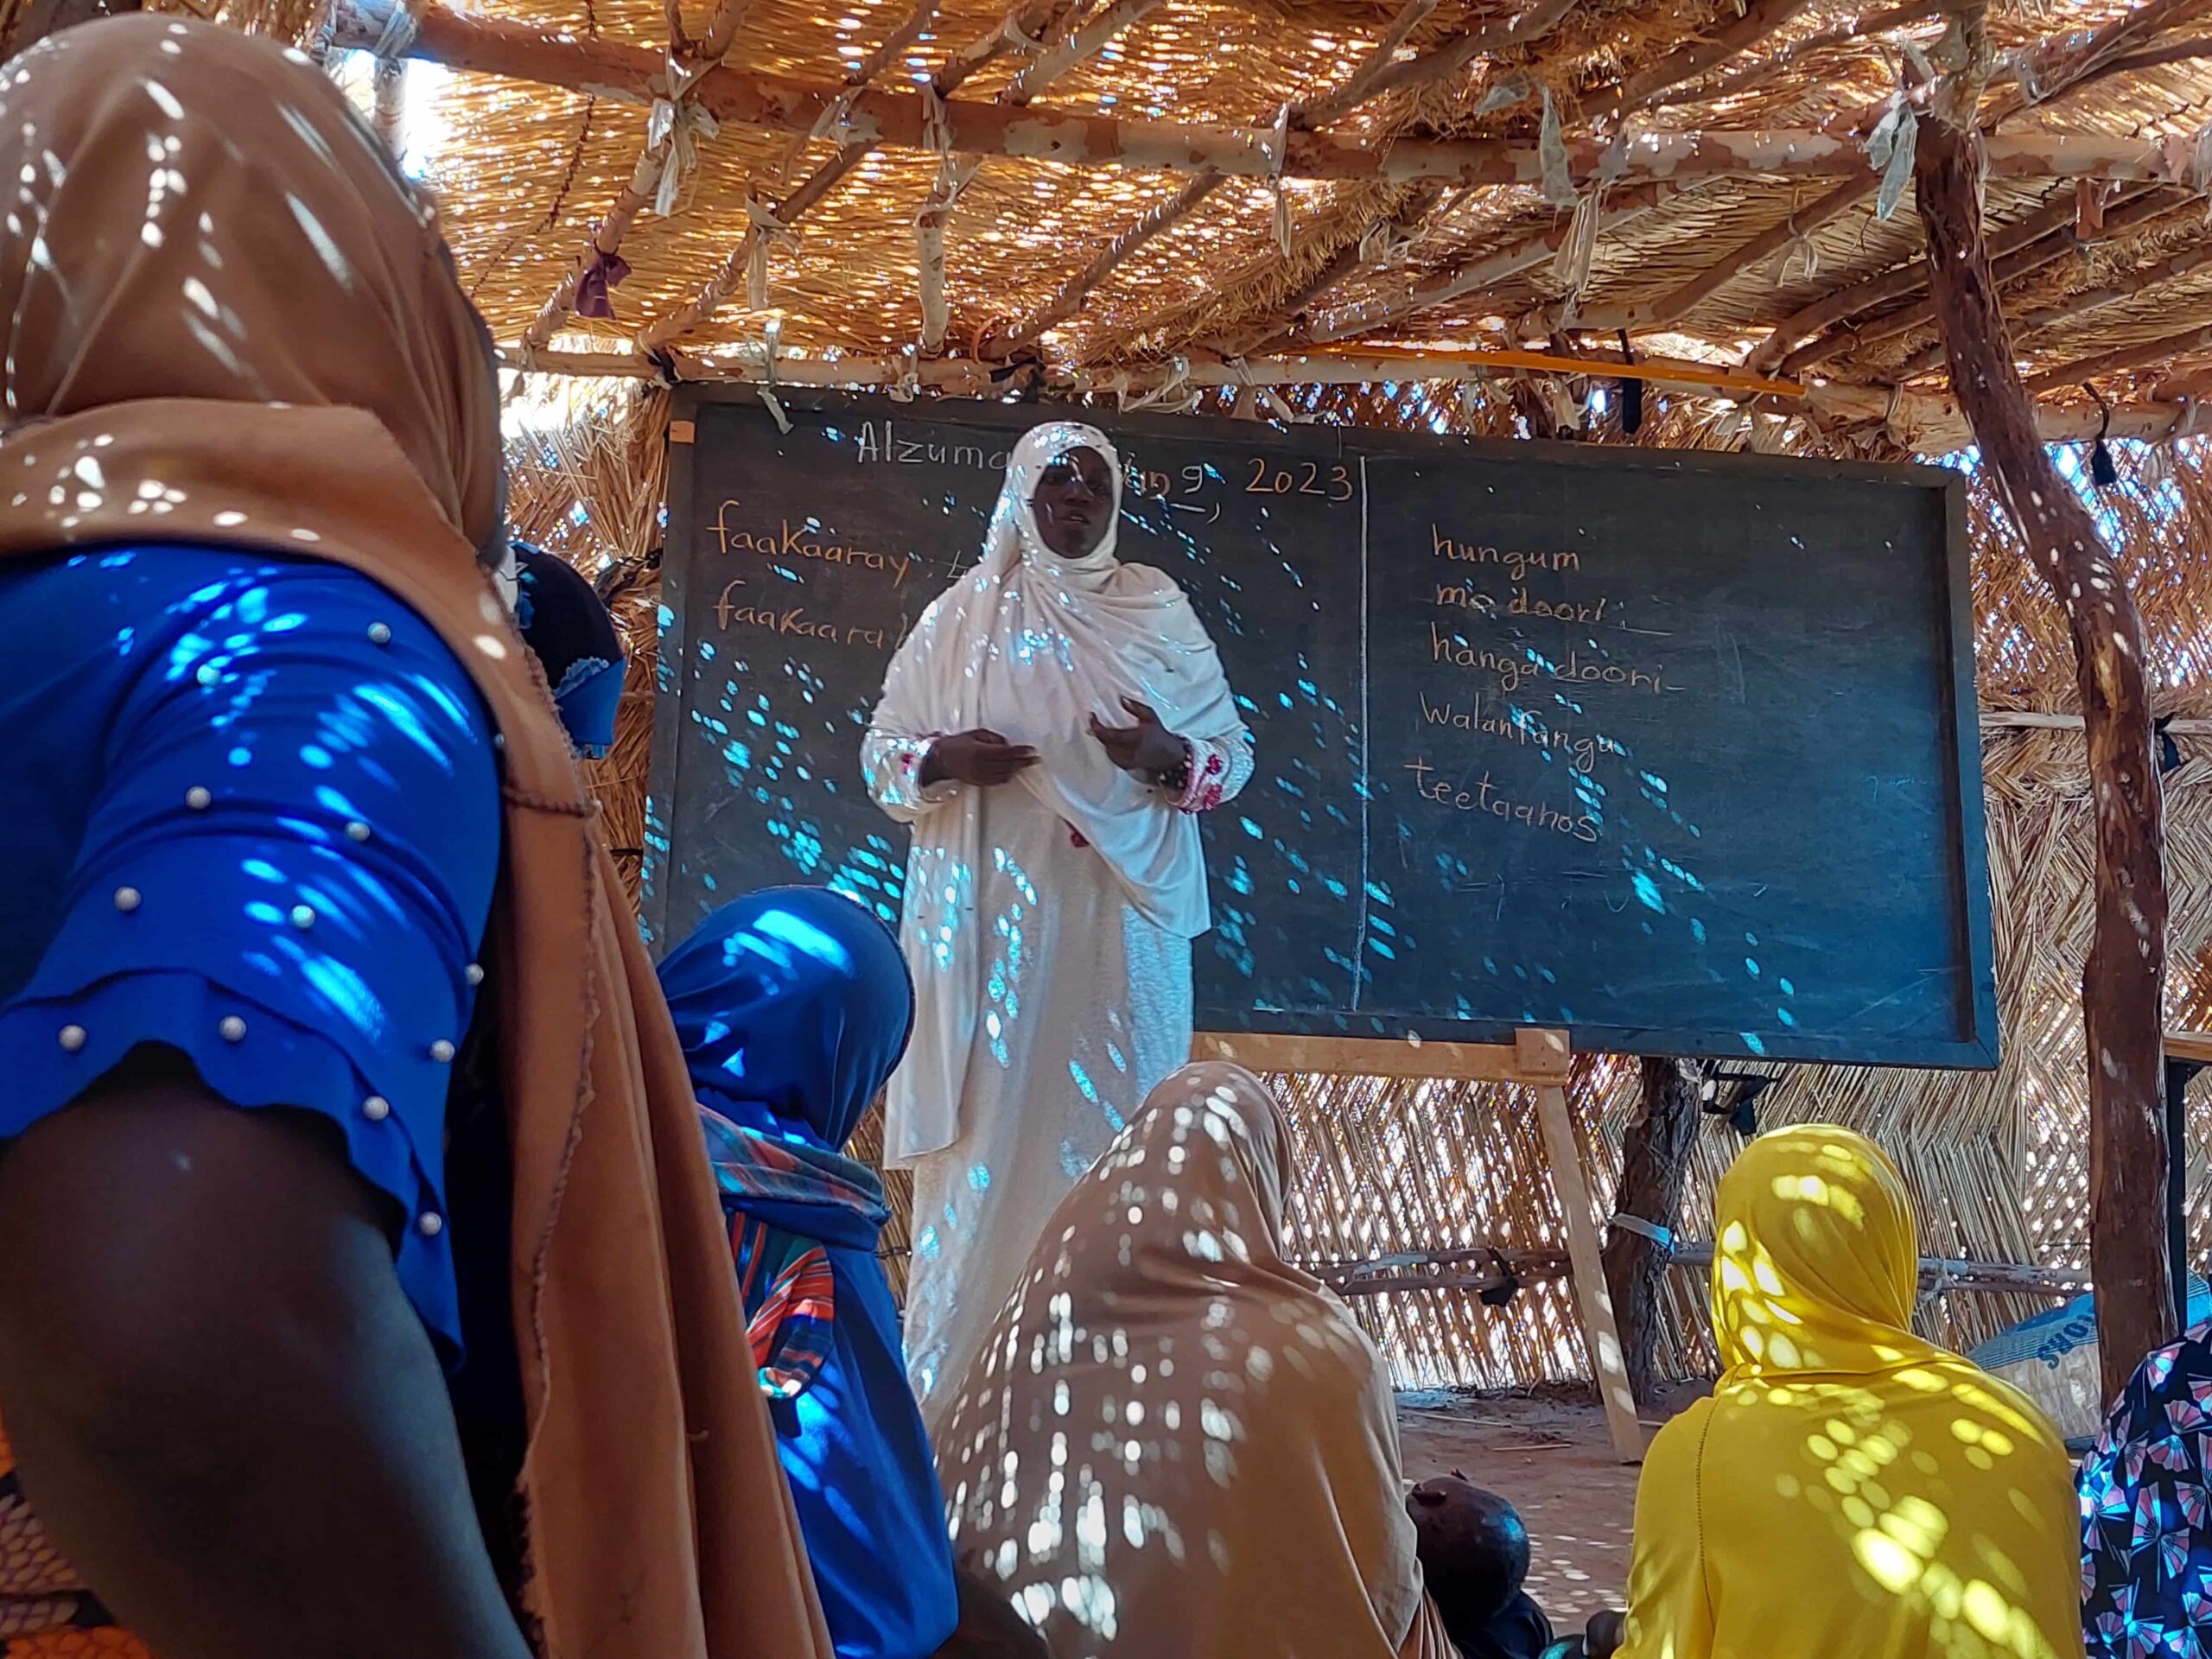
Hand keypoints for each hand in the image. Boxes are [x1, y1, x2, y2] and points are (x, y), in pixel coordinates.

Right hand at [920, 728, 1038, 788]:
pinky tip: (1013, 771)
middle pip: (1008, 765)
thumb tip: (1008, 746)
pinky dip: (1008, 776)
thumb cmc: (958, 743)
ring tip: (1026, 763)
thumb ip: (994, 738)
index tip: (1031, 750)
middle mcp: (980, 765)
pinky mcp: (979, 782)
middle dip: (1023, 761)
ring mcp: (979, 776)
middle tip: (1034, 758)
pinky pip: (998, 781)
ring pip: (1005, 774)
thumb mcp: (976, 734)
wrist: (942, 759)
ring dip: (1017, 769)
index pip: (1006, 752)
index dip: (1020, 752)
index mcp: (979, 751)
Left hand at [1088, 696, 1186, 779]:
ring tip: (1104, 730)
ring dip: (1104, 740)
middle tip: (1095, 722)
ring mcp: (1128, 760)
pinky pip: (1112, 756)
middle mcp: (1131, 751)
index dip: (1097, 726)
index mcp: (1136, 737)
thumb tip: (1121, 699)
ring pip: (1107, 750)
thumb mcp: (1150, 716)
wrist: (1168, 755)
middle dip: (1098, 732)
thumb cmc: (1158, 734)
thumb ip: (1136, 707)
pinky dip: (1109, 747)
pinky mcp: (1126, 766)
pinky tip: (1111, 741)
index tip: (1092, 717)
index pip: (1110, 734)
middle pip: (1106, 742)